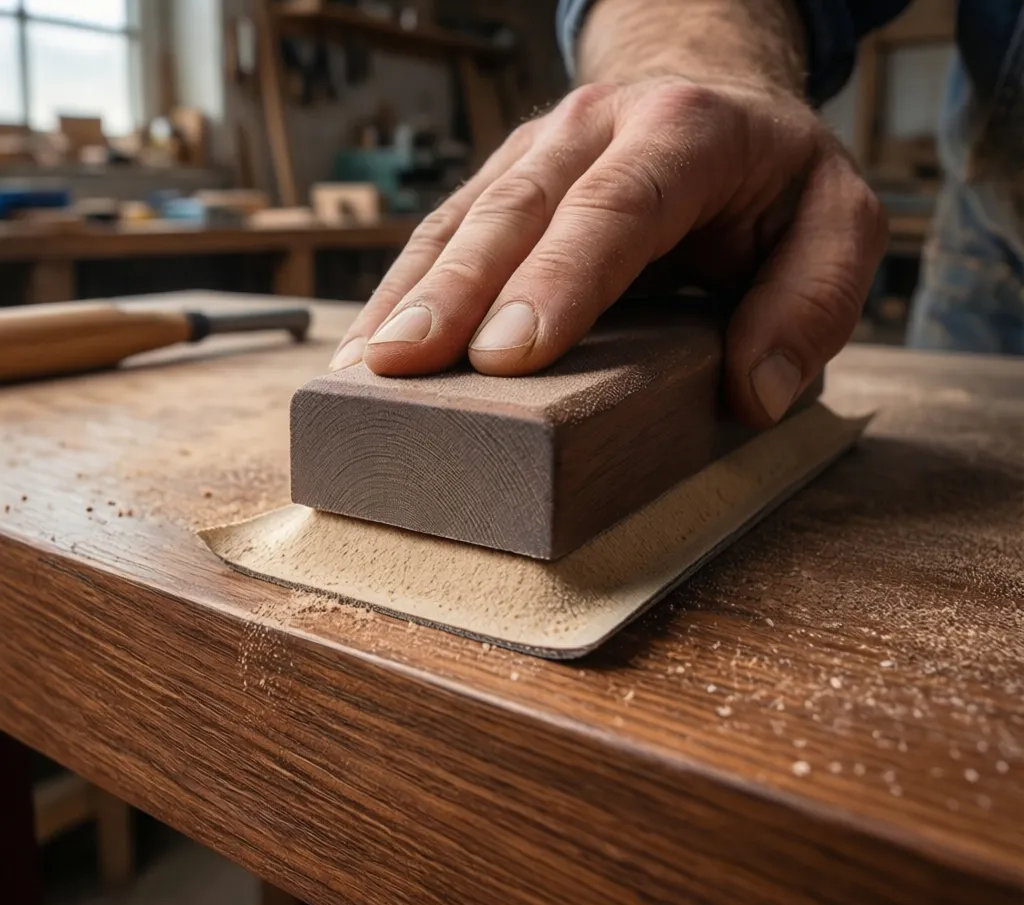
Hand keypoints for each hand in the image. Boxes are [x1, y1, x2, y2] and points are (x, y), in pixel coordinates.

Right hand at [329, 77, 886, 426]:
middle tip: (403, 368)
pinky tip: (367, 346)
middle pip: (515, 212)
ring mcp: (536, 151)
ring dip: (409, 295)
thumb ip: (814, 302)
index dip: (557, 279)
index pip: (614, 208)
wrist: (712, 90)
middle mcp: (596, 130)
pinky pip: (445, 230)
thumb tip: (753, 391)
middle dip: (453, 294)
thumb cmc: (774, 178)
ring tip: (364, 369)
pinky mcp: (502, 181)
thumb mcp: (839, 225)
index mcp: (684, 134)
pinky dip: (403, 289)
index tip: (506, 354)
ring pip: (463, 219)